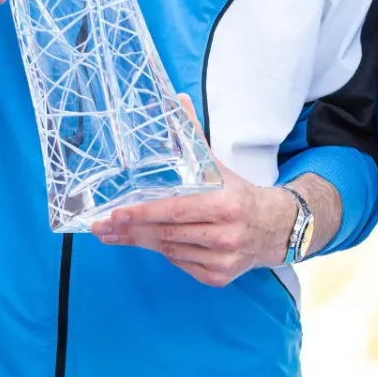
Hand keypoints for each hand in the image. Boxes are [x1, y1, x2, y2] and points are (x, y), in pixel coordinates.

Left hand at [91, 96, 297, 286]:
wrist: (275, 227)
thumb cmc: (239, 194)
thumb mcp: (218, 166)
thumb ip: (193, 137)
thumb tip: (176, 100)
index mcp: (226, 203)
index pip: (177, 210)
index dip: (144, 213)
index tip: (116, 214)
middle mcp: (227, 233)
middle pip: (168, 234)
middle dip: (131, 231)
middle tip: (102, 227)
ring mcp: (224, 258)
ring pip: (171, 251)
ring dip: (142, 242)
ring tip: (116, 234)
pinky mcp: (221, 277)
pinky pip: (182, 264)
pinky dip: (166, 253)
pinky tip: (153, 242)